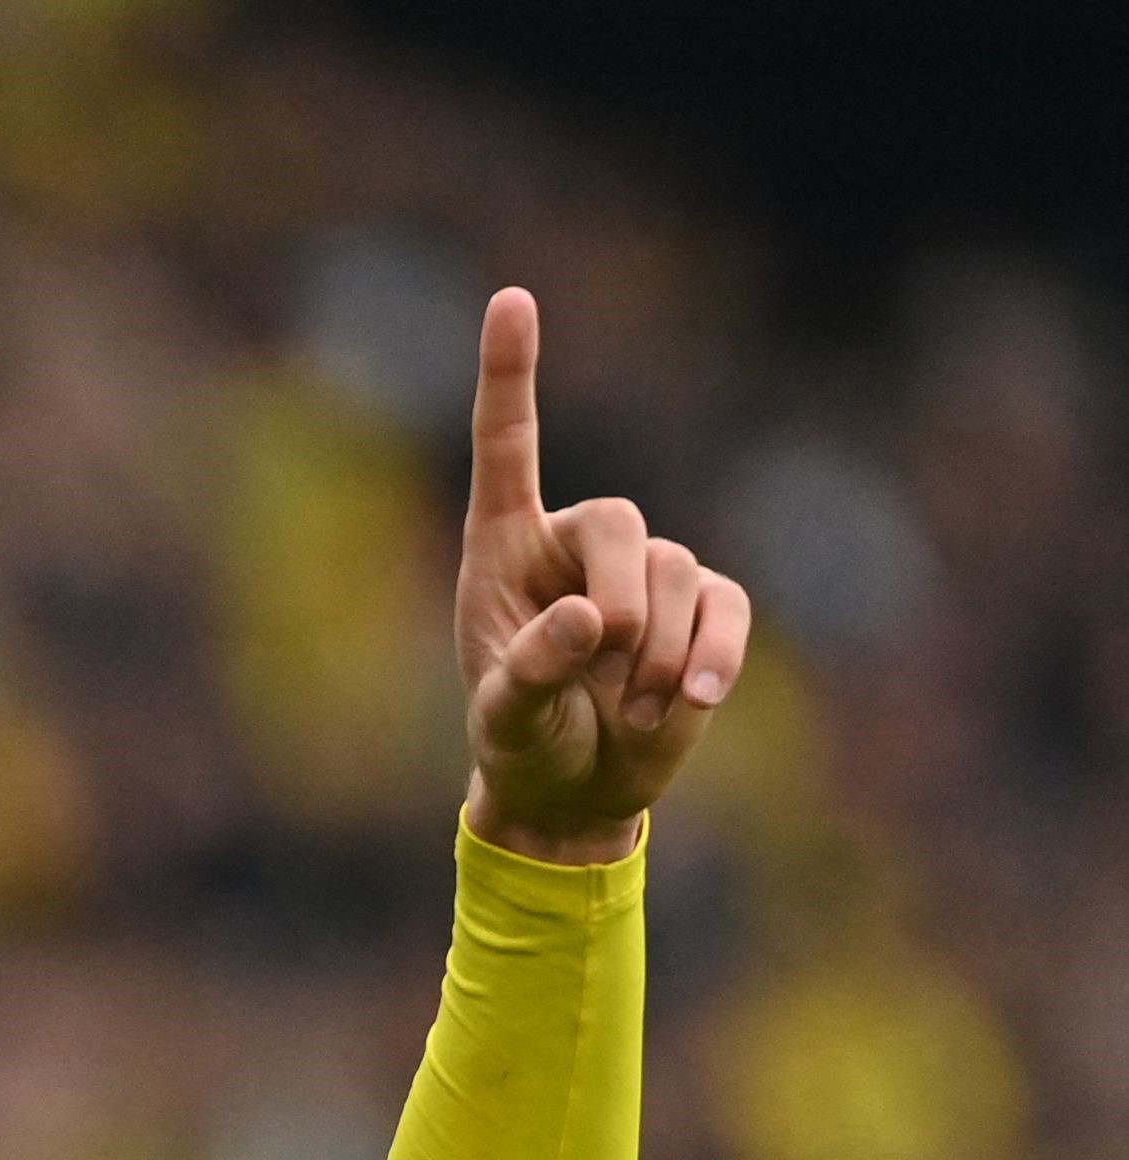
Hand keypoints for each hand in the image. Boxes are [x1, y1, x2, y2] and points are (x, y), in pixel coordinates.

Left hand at [454, 287, 754, 866]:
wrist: (574, 792)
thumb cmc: (520, 744)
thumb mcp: (502, 719)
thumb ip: (529, 671)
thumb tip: (594, 618)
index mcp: (504, 548)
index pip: (508, 445)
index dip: (511, 374)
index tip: (511, 299)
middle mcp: (578, 544)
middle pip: (622, 521)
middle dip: (625, 596)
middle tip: (608, 660)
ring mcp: (649, 572)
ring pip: (678, 574)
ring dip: (656, 654)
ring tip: (626, 710)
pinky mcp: (704, 609)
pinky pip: (727, 608)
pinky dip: (713, 657)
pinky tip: (688, 703)